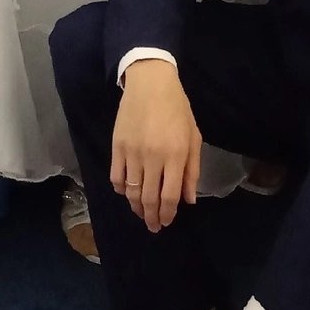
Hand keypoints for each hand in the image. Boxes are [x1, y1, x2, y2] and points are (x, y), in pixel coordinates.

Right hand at [111, 59, 201, 232]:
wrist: (150, 82)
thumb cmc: (177, 108)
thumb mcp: (193, 137)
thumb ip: (191, 170)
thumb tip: (188, 201)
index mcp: (175, 155)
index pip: (170, 196)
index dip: (168, 214)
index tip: (167, 222)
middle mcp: (153, 157)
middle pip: (149, 199)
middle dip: (152, 218)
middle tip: (153, 227)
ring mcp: (132, 152)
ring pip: (132, 192)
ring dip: (136, 208)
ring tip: (140, 214)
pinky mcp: (117, 147)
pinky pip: (116, 177)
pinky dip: (121, 190)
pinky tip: (126, 193)